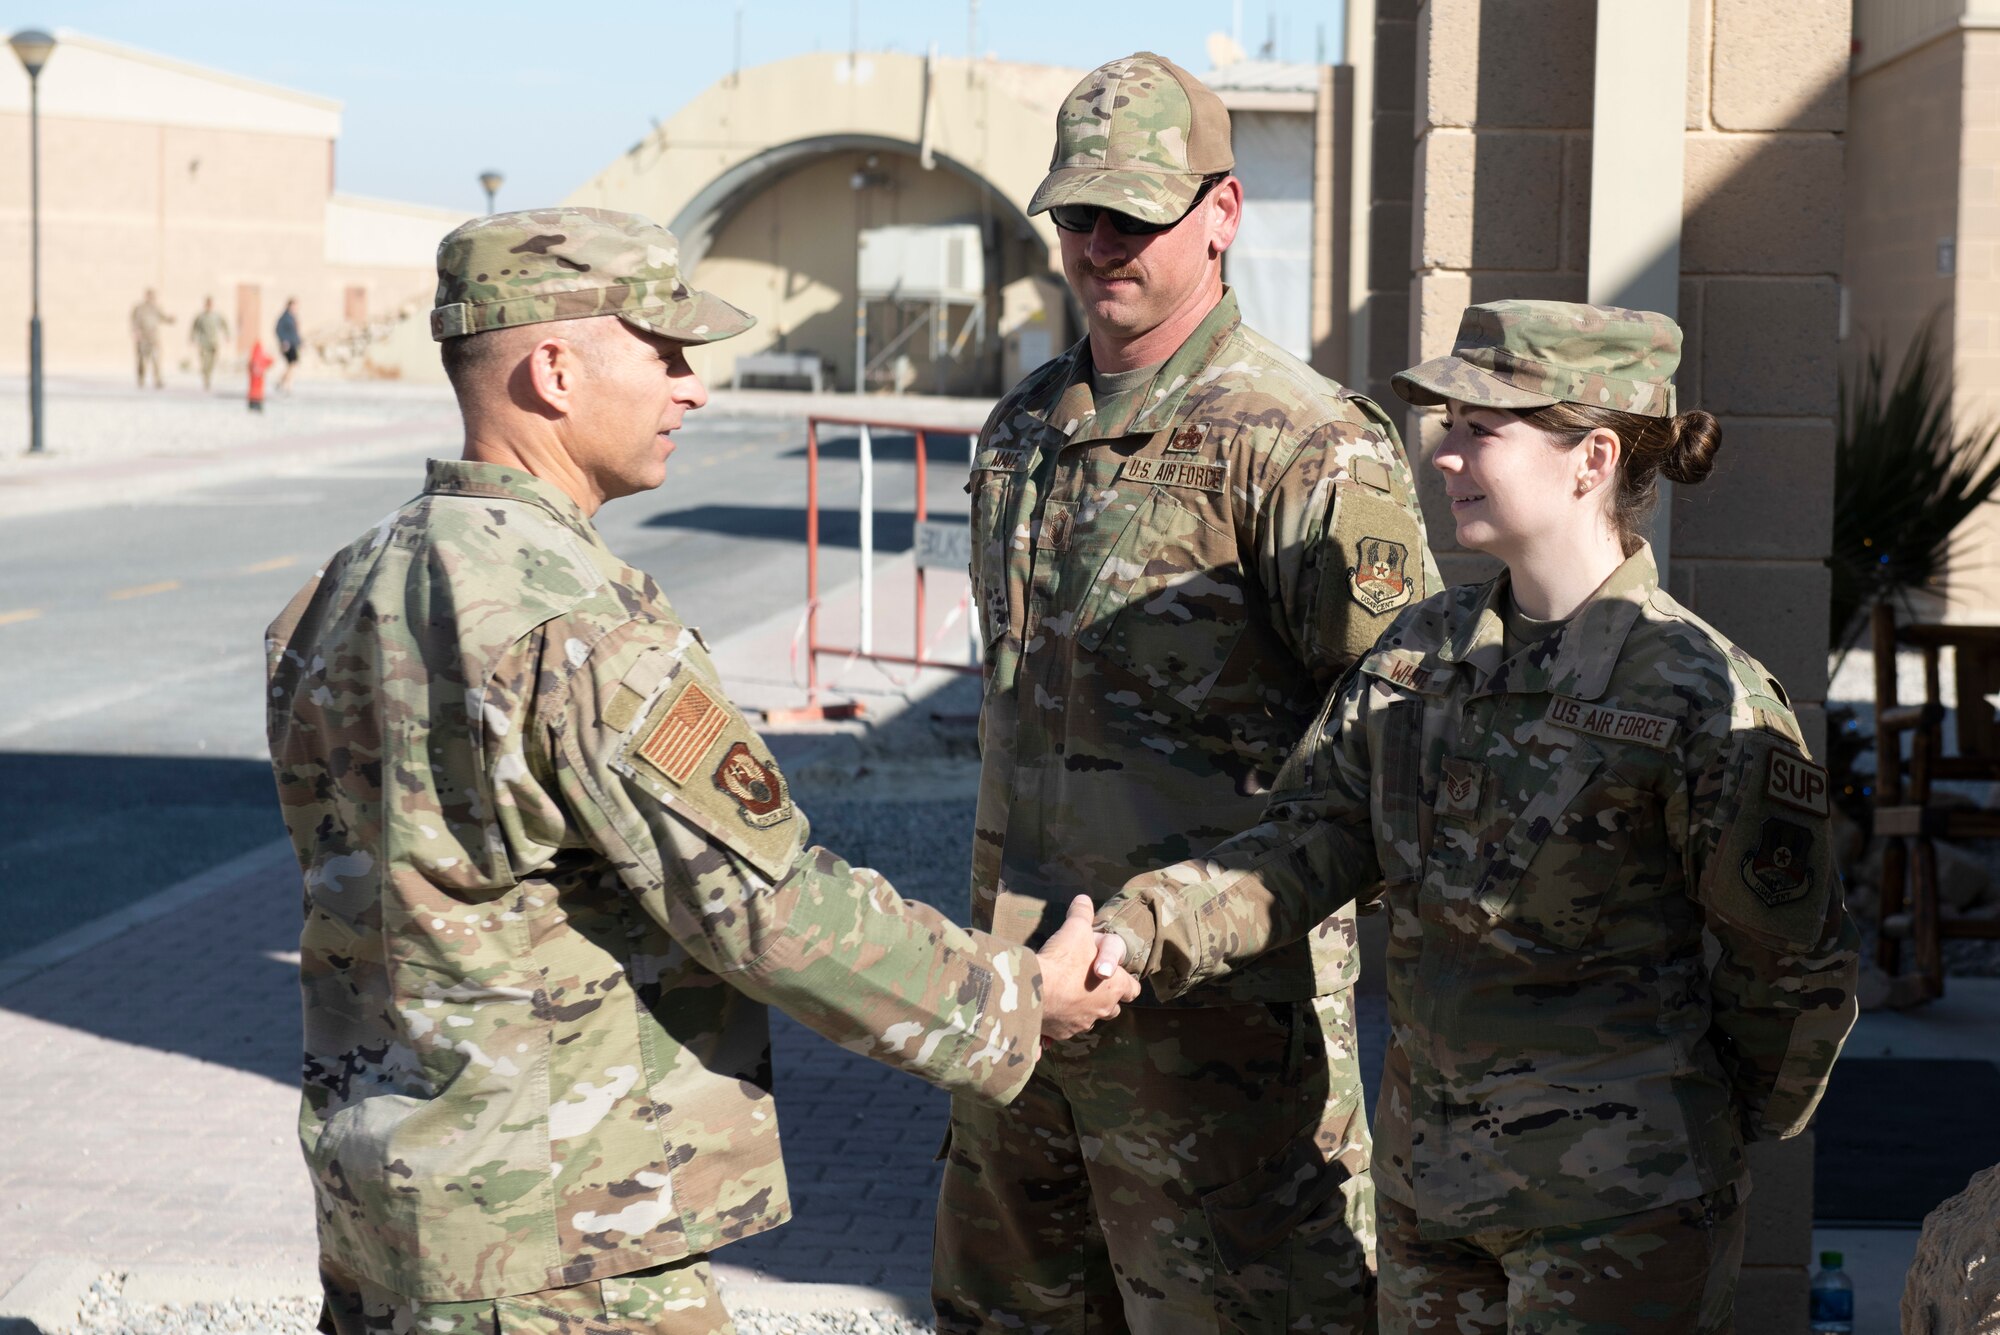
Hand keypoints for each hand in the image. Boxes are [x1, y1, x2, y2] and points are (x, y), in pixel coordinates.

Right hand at [1035, 895, 1139, 1040]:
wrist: (1033, 991)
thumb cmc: (1063, 960)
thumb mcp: (1075, 930)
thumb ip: (1082, 914)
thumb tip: (1083, 899)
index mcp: (1115, 985)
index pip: (1133, 989)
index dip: (1126, 982)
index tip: (1115, 975)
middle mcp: (1102, 1009)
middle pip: (1113, 1008)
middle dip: (1105, 998)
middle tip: (1089, 984)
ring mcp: (1082, 1023)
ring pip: (1090, 1019)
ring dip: (1083, 1009)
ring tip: (1068, 996)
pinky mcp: (1062, 1033)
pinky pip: (1065, 1028)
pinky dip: (1061, 1021)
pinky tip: (1050, 1010)